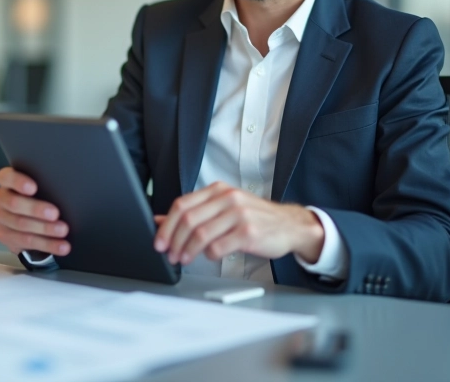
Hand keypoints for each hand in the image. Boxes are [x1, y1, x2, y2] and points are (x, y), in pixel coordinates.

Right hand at [0, 167, 69, 255]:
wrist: (32, 221)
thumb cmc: (40, 197)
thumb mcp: (41, 187)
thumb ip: (46, 185)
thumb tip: (67, 188)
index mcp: (7, 181)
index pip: (7, 177)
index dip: (18, 182)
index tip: (33, 188)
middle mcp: (1, 199)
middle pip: (14, 203)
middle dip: (36, 209)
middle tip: (54, 214)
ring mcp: (1, 218)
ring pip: (21, 224)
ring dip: (45, 229)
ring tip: (62, 230)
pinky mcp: (5, 236)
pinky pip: (26, 242)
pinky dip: (47, 244)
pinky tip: (60, 245)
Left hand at [153, 182, 323, 264]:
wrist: (289, 225)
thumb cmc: (254, 218)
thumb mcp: (223, 209)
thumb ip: (195, 213)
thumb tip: (160, 221)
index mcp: (218, 190)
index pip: (182, 205)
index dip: (166, 225)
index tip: (159, 241)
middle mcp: (228, 198)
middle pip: (188, 220)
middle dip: (174, 241)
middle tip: (170, 255)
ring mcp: (239, 214)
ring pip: (201, 234)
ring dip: (188, 250)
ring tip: (184, 259)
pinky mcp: (249, 232)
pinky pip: (218, 247)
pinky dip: (209, 255)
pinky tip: (210, 256)